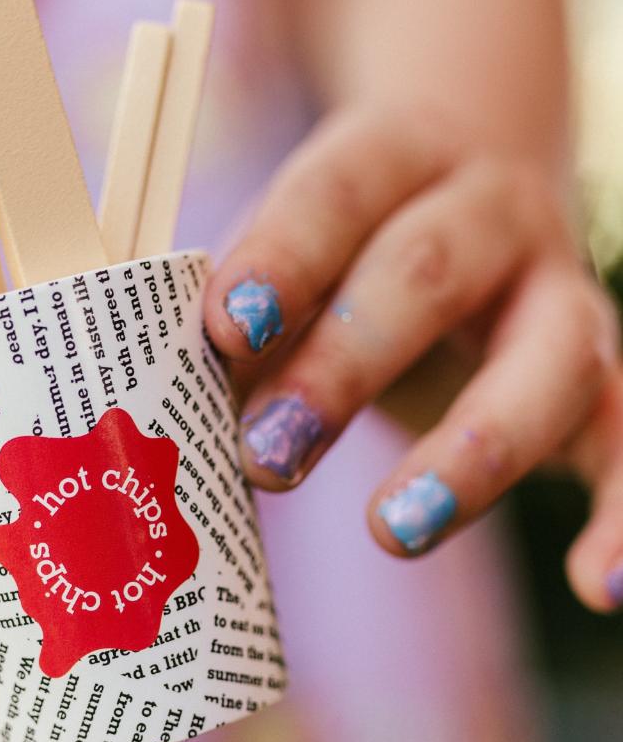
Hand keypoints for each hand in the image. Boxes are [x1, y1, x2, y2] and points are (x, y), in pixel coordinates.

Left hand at [205, 107, 622, 609]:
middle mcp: (490, 208)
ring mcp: (560, 288)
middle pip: (428, 273)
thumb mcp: (292, 255)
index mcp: (394, 155)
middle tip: (266, 455)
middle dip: (344, 365)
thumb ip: (242, 320)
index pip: (337, 192)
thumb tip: (162, 415)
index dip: (282, 255)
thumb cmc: (343, 245)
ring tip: (391, 533)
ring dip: (471, 452)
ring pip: (546, 362)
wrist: (464, 196)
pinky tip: (598, 587)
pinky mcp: (602, 369)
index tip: (225, 331)